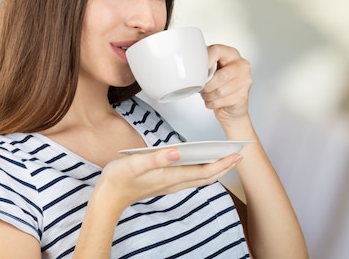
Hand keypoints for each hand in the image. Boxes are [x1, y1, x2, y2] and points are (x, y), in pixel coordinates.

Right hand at [96, 147, 240, 210]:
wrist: (109, 196)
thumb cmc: (119, 178)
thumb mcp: (135, 163)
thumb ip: (156, 157)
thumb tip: (177, 151)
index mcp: (171, 176)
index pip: (204, 171)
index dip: (222, 163)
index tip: (236, 155)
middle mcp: (174, 182)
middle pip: (207, 176)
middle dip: (225, 166)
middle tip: (239, 155)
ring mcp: (171, 184)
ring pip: (200, 178)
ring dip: (216, 169)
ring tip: (227, 158)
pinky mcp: (166, 182)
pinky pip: (191, 177)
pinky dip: (203, 170)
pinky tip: (204, 162)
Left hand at [201, 44, 251, 122]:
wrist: (232, 105)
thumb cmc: (220, 84)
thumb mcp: (213, 69)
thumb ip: (206, 65)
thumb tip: (191, 68)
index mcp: (232, 54)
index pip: (217, 51)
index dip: (205, 61)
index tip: (198, 70)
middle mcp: (242, 66)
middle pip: (221, 75)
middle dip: (207, 85)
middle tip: (201, 88)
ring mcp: (245, 81)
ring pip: (220, 91)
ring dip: (208, 96)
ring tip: (206, 95)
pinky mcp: (243, 96)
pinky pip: (222, 101)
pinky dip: (212, 103)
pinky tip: (213, 101)